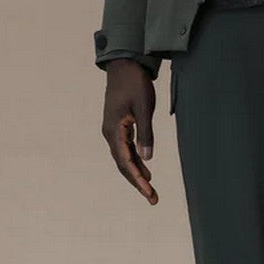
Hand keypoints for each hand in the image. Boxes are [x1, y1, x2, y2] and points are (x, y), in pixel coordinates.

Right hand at [101, 58, 159, 203]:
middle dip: (138, 183)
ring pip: (124, 158)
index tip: (149, 192)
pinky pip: (127, 149)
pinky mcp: (119, 126)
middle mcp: (110, 133)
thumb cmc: (134, 83)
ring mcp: (113, 130)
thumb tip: (147, 159)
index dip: (137, 179)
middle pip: (123, 164)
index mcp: (113, 130)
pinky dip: (136, 161)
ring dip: (137, 174)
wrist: (124, 64)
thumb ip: (145, 133)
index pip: (125, 161)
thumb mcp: (143, 108)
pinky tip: (146, 170)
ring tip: (151, 191)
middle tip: (153, 199)